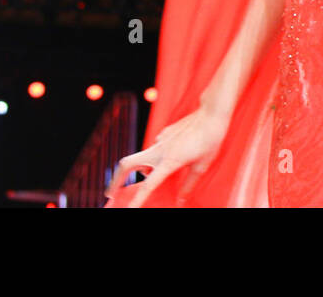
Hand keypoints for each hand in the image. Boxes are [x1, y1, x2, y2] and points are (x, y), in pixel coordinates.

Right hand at [105, 107, 231, 206]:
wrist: (211, 113)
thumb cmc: (211, 139)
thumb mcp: (202, 166)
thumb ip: (189, 184)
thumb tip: (181, 199)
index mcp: (170, 161)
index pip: (148, 185)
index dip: (136, 200)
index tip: (126, 210)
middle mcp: (160, 150)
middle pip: (127, 164)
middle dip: (116, 180)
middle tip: (111, 193)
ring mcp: (160, 140)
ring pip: (142, 158)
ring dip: (142, 169)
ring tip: (157, 174)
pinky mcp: (164, 134)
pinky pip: (155, 150)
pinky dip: (156, 159)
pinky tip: (176, 155)